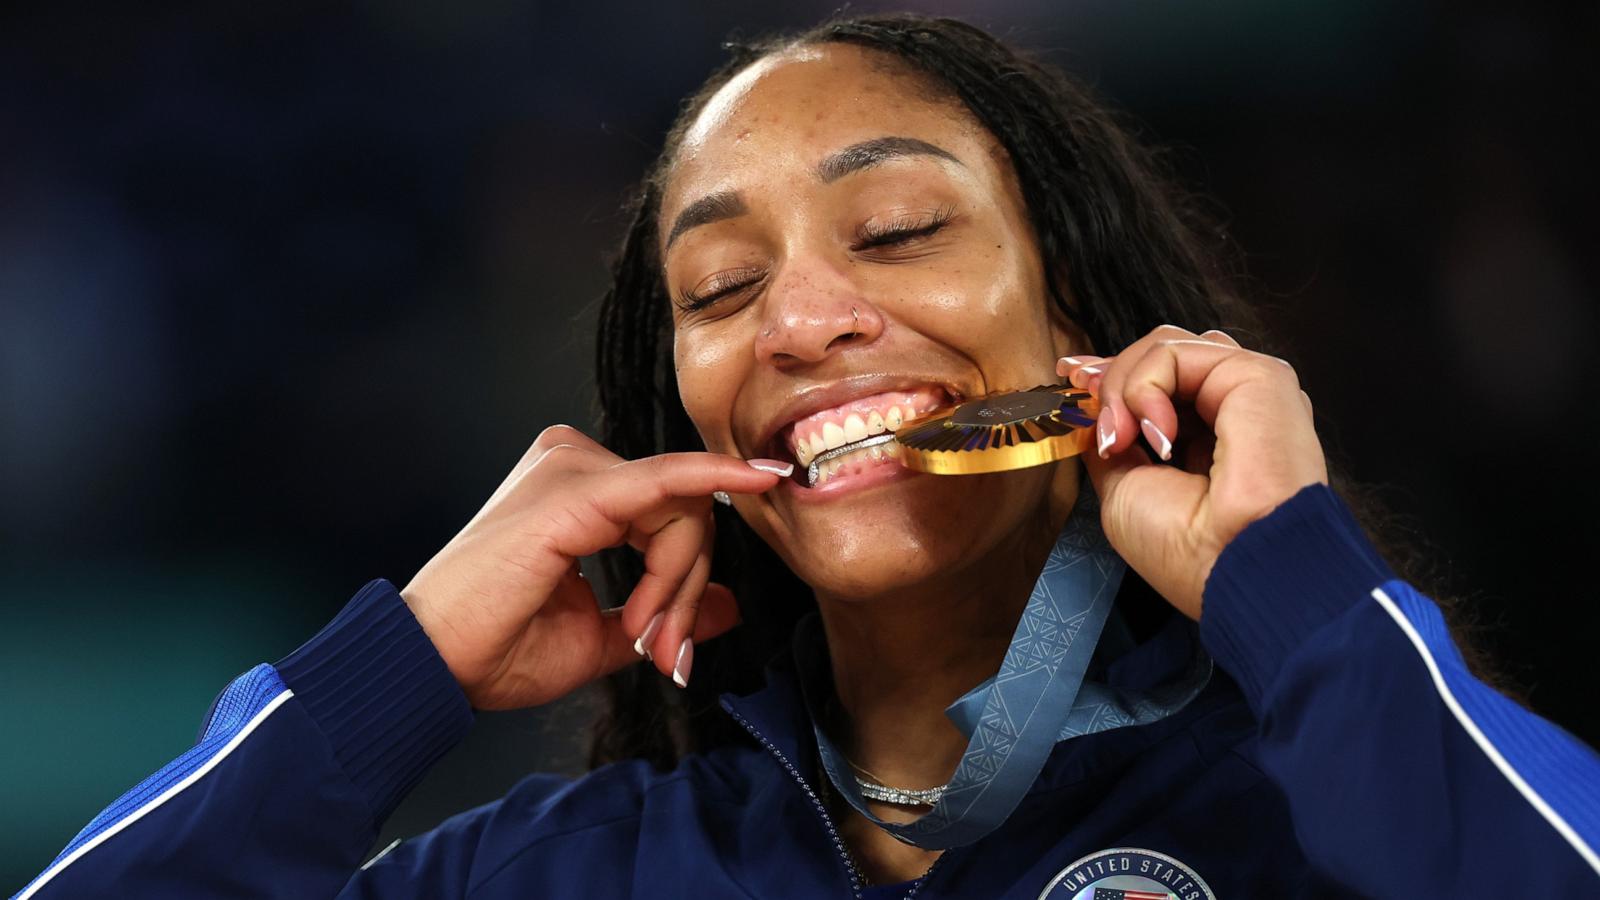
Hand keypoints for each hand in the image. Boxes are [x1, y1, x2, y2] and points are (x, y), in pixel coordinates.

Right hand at [399, 425, 789, 709]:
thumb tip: (727, 606)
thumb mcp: (602, 634)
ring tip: (645, 636)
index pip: (668, 514)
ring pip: (685, 509)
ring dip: (680, 583)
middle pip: (685, 508)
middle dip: (686, 588)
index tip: (673, 646)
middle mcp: (573, 462)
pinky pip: (672, 481)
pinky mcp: (579, 489)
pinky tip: (761, 479)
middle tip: (663, 651)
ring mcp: (573, 467)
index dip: (684, 583)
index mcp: (574, 489)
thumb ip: (662, 611)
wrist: (436, 664)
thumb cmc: (499, 649)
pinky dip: (719, 486)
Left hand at [1056, 325, 1327, 619]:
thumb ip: (1113, 442)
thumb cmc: (1186, 549)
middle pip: (1163, 356)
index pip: (1160, 382)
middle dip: (1113, 374)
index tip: (1071, 376)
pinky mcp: (1259, 376)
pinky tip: (1155, 433)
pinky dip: (1147, 385)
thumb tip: (1091, 409)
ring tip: (1122, 436)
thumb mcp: (1124, 490)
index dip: (1113, 373)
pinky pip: (1178, 354)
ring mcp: (1247, 390)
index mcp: (1210, 439)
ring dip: (1125, 386)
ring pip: (1166, 348)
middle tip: (1091, 406)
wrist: (1232, 565)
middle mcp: (1233, 410)